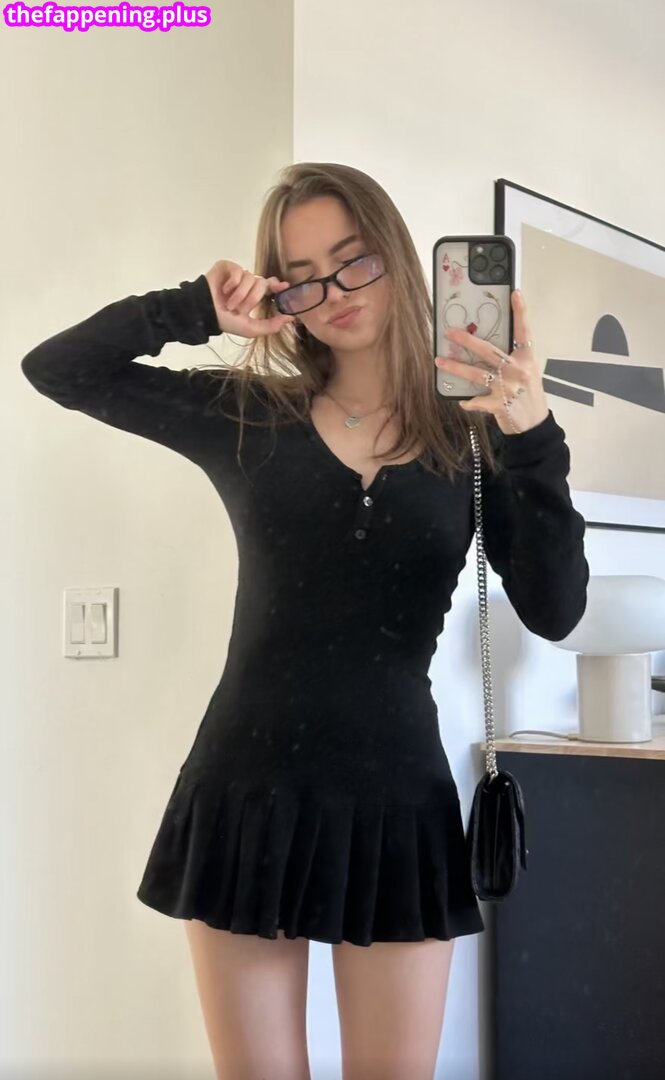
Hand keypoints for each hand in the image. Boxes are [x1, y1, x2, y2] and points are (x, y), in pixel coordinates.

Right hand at [204, 260, 296, 337]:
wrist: (205, 314)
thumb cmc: (226, 321)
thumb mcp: (251, 328)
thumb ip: (272, 325)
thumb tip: (291, 318)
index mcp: (255, 295)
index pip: (270, 285)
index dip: (277, 285)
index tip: (283, 287)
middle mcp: (248, 283)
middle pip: (261, 283)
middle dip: (252, 299)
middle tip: (240, 309)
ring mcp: (238, 274)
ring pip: (250, 278)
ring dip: (240, 294)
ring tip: (229, 304)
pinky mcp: (227, 266)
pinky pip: (238, 271)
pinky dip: (232, 283)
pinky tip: (224, 290)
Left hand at [434, 289, 548, 434]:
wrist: (535, 424)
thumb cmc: (529, 395)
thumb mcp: (527, 372)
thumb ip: (512, 358)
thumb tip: (486, 346)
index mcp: (526, 358)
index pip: (524, 331)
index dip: (520, 312)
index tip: (515, 293)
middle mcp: (518, 370)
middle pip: (488, 351)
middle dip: (467, 340)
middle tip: (449, 332)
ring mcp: (508, 387)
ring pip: (477, 374)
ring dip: (456, 367)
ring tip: (439, 362)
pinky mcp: (500, 405)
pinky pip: (477, 401)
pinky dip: (469, 402)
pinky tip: (461, 401)